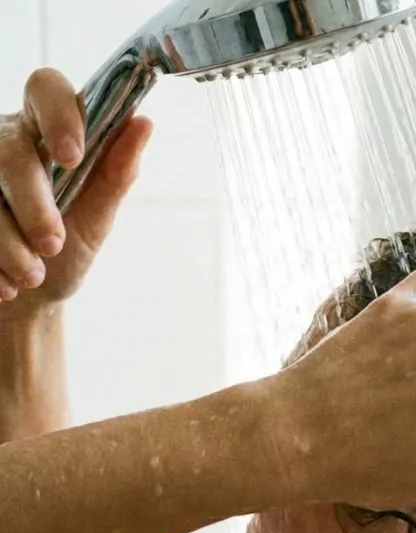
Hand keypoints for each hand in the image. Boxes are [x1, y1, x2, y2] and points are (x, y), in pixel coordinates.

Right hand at [0, 68, 152, 319]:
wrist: (25, 302)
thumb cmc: (64, 252)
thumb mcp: (96, 218)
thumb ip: (116, 174)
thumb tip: (143, 123)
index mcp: (46, 130)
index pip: (47, 89)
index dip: (59, 116)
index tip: (72, 158)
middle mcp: (4, 138)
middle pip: (10, 150)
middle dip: (32, 203)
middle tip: (52, 246)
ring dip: (5, 241)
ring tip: (30, 277)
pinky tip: (2, 286)